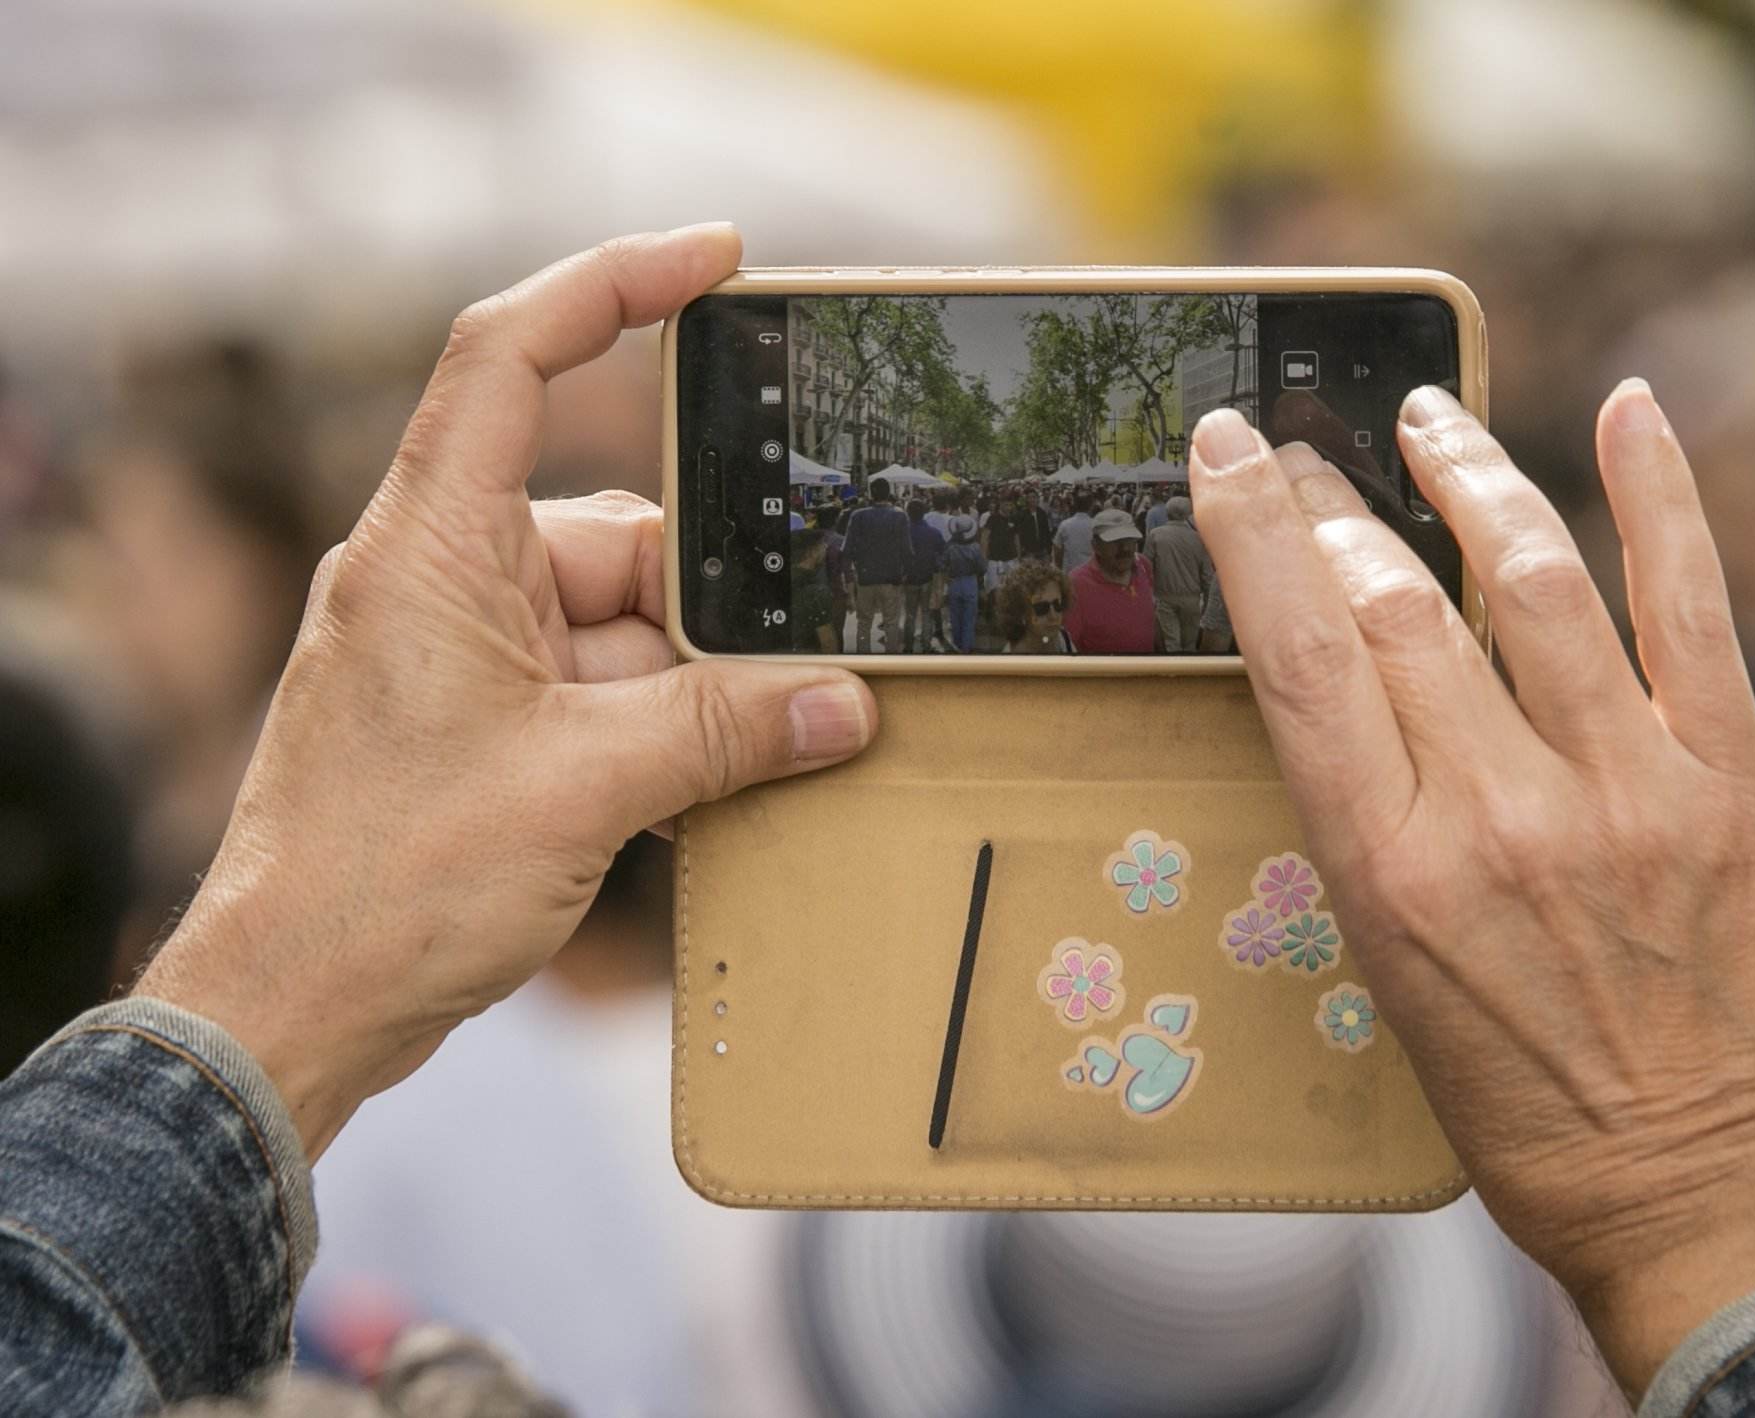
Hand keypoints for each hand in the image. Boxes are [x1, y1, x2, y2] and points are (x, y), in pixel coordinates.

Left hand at [137, 227, 877, 1157]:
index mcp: (432, 548)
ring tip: (761, 753)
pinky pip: (601, 689)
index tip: (717, 260)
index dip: (611, 284)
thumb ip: (724, 732)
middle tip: (802, 661)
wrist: (296, 1008)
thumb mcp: (586, 788)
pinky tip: (712, 792)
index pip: (510, 357)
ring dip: (695, 687)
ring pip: (623, 624)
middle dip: (711, 601)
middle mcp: (442, 581)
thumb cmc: (387, 883)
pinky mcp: (482, 722)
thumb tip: (846, 703)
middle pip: (616, 530)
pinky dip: (661, 730)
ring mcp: (462, 654)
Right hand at [1187, 385, 1754, 1396]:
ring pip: (1533, 577)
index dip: (1255, 534)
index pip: (1301, 657)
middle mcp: (1499, 815)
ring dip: (1469, 473)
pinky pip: (1693, 608)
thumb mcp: (1393, 978)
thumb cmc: (1528, 1107)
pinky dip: (1664, 499)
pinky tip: (1633, 413)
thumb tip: (1345, 686)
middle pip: (1397, 603)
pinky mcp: (1729, 779)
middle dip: (1339, 503)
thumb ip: (1373, 826)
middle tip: (1306, 451)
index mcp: (1393, 873)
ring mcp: (1625, 787)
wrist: (1706, 1187)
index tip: (1227, 452)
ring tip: (1428, 416)